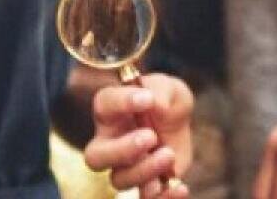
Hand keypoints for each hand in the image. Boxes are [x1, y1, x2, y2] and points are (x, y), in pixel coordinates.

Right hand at [83, 74, 193, 197]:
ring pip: (119, 180)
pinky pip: (145, 198)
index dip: (122, 102)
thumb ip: (162, 90)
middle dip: (122, 150)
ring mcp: (125, 166)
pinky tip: (181, 187)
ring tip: (169, 154)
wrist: (178, 123)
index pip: (104, 104)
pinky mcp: (145, 184)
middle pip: (96, 156)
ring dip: (145, 171)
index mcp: (110, 110)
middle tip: (150, 136)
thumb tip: (156, 103)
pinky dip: (163, 198)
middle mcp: (109, 141)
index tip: (146, 98)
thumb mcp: (170, 88)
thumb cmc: (165, 100)